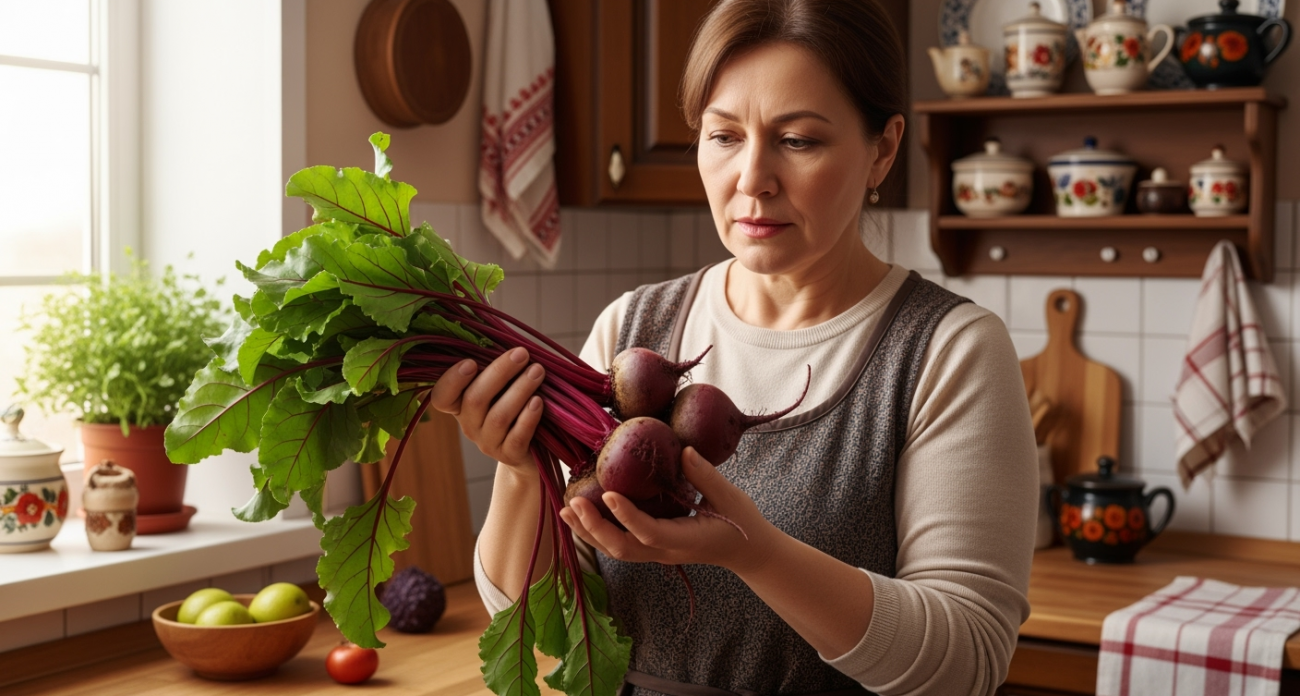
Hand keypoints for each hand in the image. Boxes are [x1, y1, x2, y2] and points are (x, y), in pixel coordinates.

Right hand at [428, 347, 544, 473]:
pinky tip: (539, 402)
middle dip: (499, 373)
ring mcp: (488, 442)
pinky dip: (528, 417)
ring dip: (519, 390)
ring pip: (498, 416)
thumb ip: (497, 368)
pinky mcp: (509, 455)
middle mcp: (469, 425)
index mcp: (460, 405)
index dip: (452, 381)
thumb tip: (508, 340)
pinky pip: (517, 436)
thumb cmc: (515, 405)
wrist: (532, 448)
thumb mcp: (502, 386)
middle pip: (475, 399)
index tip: (471, 362)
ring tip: (538, 372)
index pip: (441, 396)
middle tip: (522, 354)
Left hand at [559, 448, 778, 573]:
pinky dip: (597, 533)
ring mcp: (656, 554)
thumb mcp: (730, 496)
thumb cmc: (741, 522)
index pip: (650, 532)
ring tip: (566, 510)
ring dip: (588, 533)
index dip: (627, 516)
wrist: (747, 551)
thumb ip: (705, 476)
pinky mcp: (651, 549)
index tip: (609, 494)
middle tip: (572, 503)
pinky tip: (581, 517)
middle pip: (622, 549)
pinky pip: (619, 545)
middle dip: (595, 528)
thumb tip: (683, 449)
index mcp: (685, 540)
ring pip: (615, 551)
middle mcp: (665, 552)